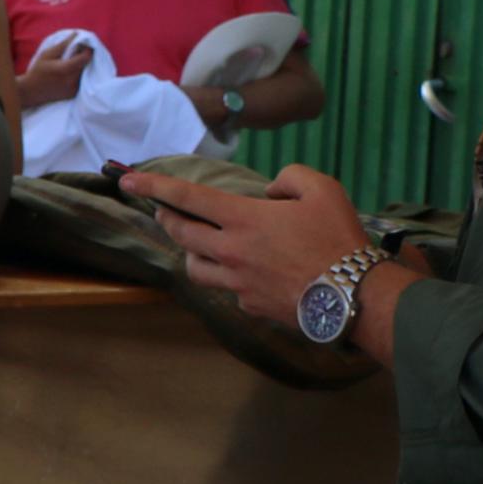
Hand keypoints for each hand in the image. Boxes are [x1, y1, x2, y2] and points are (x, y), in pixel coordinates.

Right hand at [12, 34, 89, 111]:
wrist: (31, 92)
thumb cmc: (37, 71)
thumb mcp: (46, 54)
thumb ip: (63, 45)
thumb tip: (76, 34)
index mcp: (65, 69)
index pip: (86, 57)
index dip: (88, 49)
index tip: (85, 45)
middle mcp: (72, 80)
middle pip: (87, 65)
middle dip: (85, 57)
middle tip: (78, 53)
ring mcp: (74, 89)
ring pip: (86, 73)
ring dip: (83, 66)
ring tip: (73, 62)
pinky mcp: (74, 94)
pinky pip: (82, 81)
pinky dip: (79, 75)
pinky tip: (70, 73)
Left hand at [120, 161, 368, 329]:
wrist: (355, 294)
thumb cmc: (339, 238)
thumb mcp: (322, 190)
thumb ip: (289, 178)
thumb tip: (269, 192)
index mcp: (244, 220)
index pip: (187, 198)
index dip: (155, 186)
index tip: (128, 181)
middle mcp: (231, 252)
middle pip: (181, 233)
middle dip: (166, 217)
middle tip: (163, 210)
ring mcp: (236, 282)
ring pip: (194, 266)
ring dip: (190, 251)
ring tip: (197, 242)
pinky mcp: (248, 305)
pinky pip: (225, 288)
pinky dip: (226, 276)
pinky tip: (241, 272)